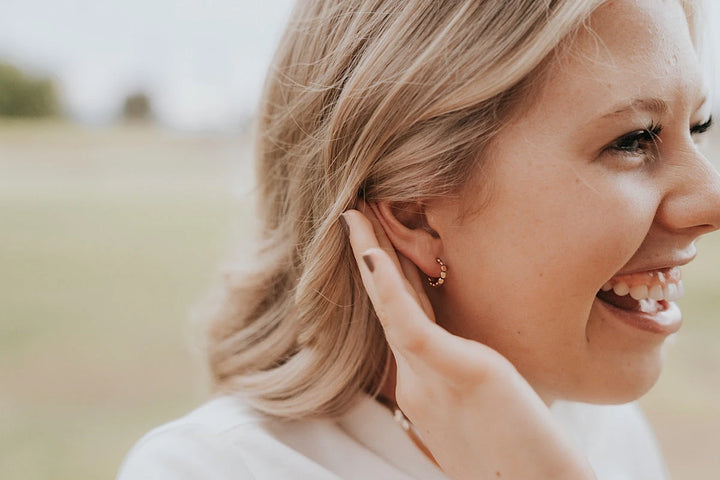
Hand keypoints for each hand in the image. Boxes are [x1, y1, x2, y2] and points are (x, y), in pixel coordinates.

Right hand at [342, 205, 595, 479]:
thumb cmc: (523, 460)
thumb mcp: (482, 414)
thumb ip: (463, 380)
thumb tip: (465, 350)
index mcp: (424, 387)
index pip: (399, 319)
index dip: (383, 278)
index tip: (374, 240)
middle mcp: (416, 382)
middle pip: (387, 306)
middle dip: (369, 256)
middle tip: (353, 214)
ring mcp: (430, 381)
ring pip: (390, 308)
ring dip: (369, 258)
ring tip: (353, 216)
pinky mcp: (458, 376)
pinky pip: (411, 327)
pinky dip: (388, 289)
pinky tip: (374, 254)